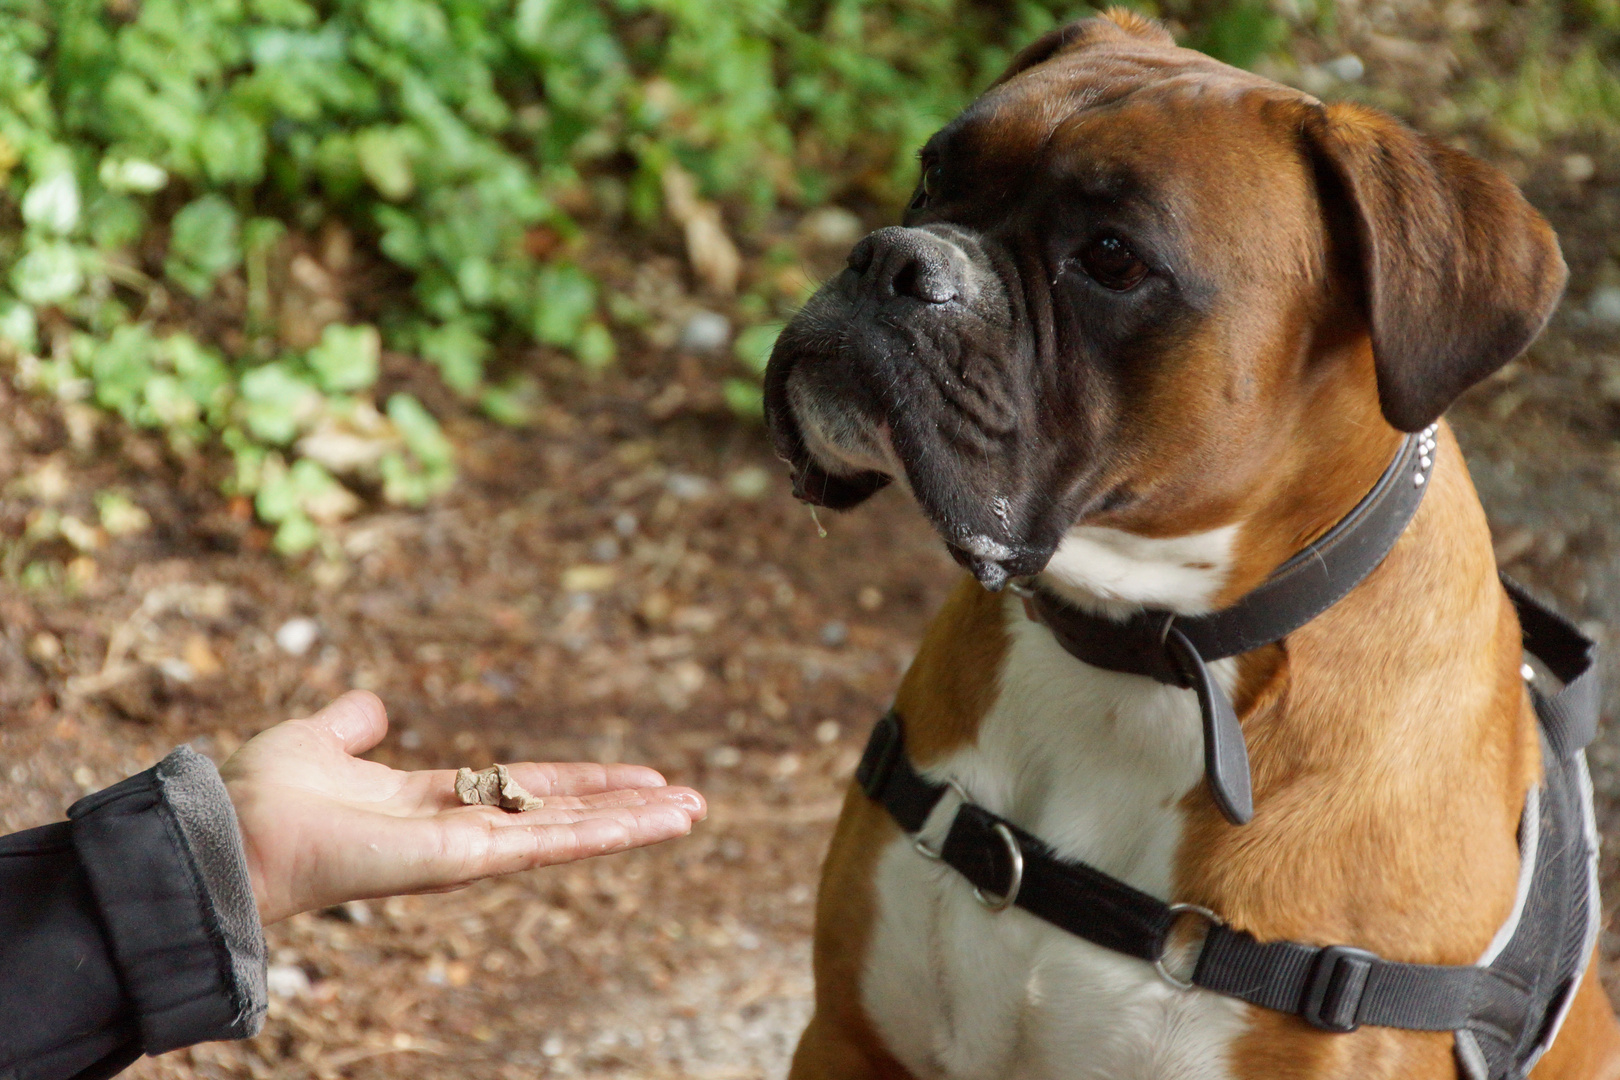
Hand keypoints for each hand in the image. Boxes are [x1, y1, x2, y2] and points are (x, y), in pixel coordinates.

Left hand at [220, 691, 705, 924]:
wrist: (237, 833)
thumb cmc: (265, 794)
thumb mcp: (318, 738)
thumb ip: (351, 724)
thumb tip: (373, 705)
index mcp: (437, 803)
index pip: (529, 789)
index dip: (583, 780)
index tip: (636, 775)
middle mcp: (465, 830)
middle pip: (565, 814)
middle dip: (628, 809)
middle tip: (691, 803)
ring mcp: (473, 848)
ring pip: (573, 832)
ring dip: (637, 823)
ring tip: (696, 812)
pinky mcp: (470, 857)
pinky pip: (552, 841)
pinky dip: (609, 831)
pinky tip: (658, 821)